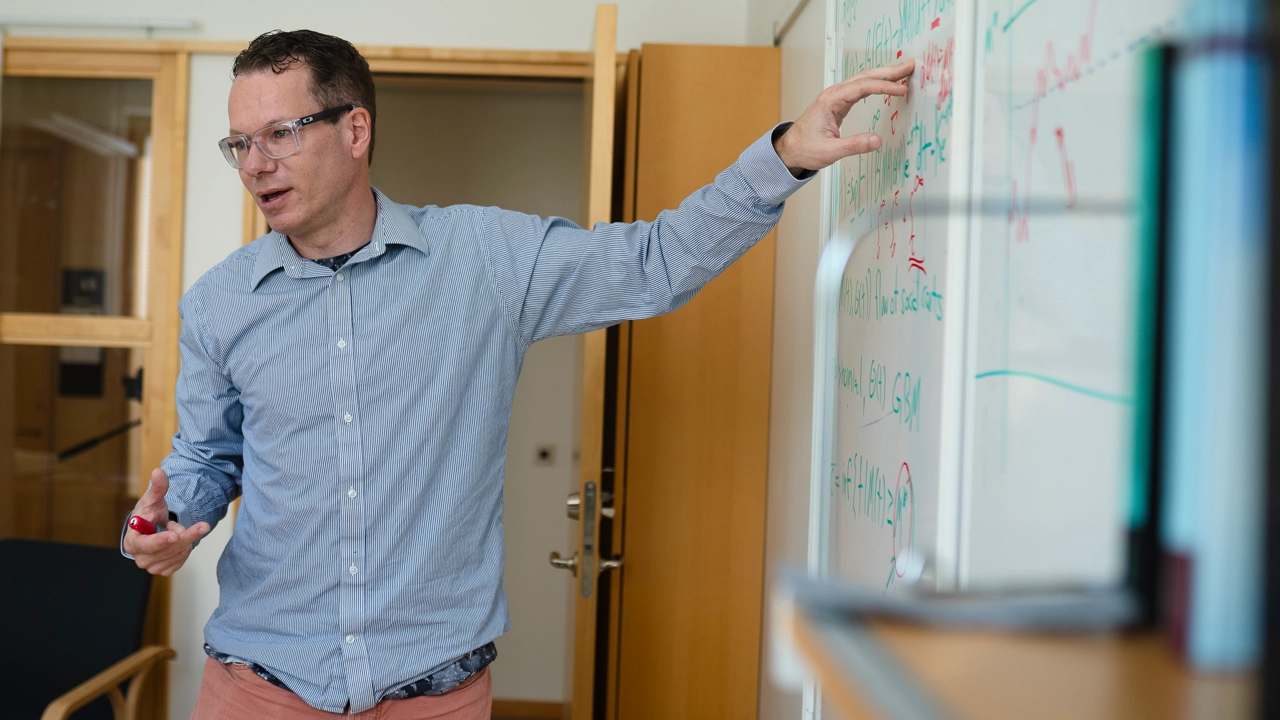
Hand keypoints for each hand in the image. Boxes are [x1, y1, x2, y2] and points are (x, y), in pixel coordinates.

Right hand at [125, 468, 209, 575]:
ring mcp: (151, 566)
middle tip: (203, 526)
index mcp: (132, 541)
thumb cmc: (150, 513)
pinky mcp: (163, 570)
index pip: (145, 544)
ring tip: (177, 530)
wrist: (153, 528)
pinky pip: (180, 561)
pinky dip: (185, 550)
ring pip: (176, 555)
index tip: (175, 535)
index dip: (160, 541)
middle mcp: (139, 557)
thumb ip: (157, 487)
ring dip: (185, 541)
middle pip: (166, 550)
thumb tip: (158, 471)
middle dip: (186, 536)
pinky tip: (181, 542)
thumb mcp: (153, 499)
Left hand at [773, 59, 915, 174]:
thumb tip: (877, 140)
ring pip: (863, 79)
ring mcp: (836, 97)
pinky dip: (876, 84)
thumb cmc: (805, 149)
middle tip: (910, 66)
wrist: (790, 149)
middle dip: (888, 71)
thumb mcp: (829, 151)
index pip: (862, 87)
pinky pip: (860, 87)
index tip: (901, 89)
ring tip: (904, 72)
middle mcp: (834, 94)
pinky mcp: (839, 102)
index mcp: (830, 100)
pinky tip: (887, 84)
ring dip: (884, 75)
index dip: (884, 86)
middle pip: (865, 76)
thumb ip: (854, 146)